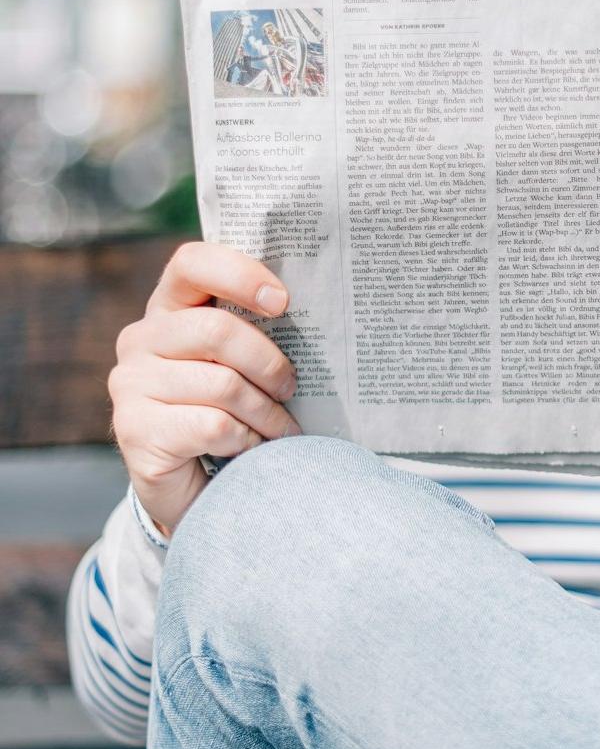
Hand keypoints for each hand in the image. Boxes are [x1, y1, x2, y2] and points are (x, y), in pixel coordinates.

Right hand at [108, 242, 299, 534]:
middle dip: (269, 363)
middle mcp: (140, 339)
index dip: (240, 274)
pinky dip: (246, 439)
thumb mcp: (241, 363)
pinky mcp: (135, 430)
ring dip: (266, 412)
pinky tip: (251, 448)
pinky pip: (213, 425)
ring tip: (281, 428)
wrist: (192, 485)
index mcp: (169, 308)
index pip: (192, 263)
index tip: (283, 302)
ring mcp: (130, 384)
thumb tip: (319, 311)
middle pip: (217, 329)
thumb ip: (257, 331)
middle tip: (291, 387)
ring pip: (222, 384)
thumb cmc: (229, 409)